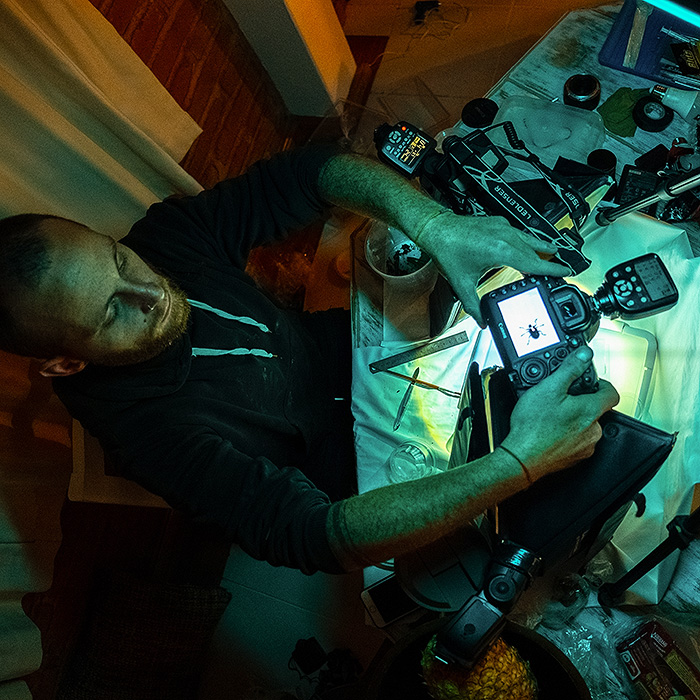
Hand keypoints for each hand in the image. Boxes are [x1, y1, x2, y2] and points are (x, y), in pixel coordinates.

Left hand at [416, 212, 569, 325]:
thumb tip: (482, 320)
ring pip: (530, 239)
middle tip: (559, 271)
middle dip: (548, 262)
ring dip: (542, 247)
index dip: (552, 269)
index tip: (566, 273)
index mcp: (501, 251)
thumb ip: (473, 305)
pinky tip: (530, 244)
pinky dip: (528, 241)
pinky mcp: (498, 223)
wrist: (437, 229)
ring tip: (555, 253)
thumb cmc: (448, 250)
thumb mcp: (462, 283)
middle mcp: (506, 236)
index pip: (534, 263)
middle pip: (535, 252)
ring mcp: (503, 227)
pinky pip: (520, 233)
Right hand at [500, 347, 618, 481]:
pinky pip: (577, 441)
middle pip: (596, 410)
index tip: (592, 382)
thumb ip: (570, 368)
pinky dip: (567, 435)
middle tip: (560, 400)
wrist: (522, 457)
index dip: (602, 384)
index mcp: (590, 411)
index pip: (612, 393)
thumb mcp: (549, 388)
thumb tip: (584, 355)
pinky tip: (550, 431)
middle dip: (581, 403)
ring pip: (586, 426)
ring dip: (574, 420)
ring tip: (552, 417)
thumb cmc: (533, 427)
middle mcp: (593, 430)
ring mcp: (585, 446)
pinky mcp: (575, 458)